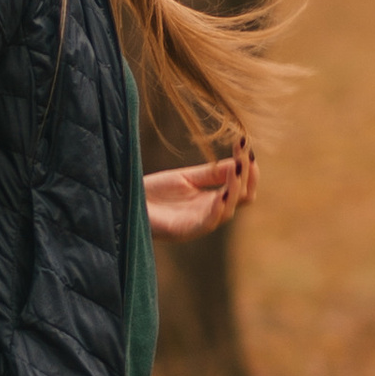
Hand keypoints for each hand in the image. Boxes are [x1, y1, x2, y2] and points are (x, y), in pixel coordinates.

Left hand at [143, 140, 258, 240]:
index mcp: (213, 201)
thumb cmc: (154, 193)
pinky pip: (208, 223)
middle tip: (244, 154)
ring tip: (237, 167)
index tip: (244, 144)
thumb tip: (239, 161)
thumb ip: (211, 173)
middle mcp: (210, 213)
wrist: (126, 202)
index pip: (242, 188)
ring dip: (235, 188)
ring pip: (229, 210)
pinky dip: (218, 209)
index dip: (248, 168)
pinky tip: (223, 193)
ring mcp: (198, 224)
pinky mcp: (184, 231)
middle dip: (247, 175)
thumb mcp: (187, 177)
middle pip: (243, 198)